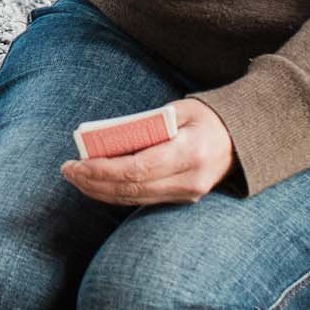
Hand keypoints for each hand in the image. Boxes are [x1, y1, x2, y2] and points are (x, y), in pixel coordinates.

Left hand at [60, 99, 236, 206]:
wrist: (242, 140)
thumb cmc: (207, 118)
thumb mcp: (180, 110)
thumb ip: (147, 124)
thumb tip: (106, 138)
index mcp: (190, 152)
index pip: (138, 168)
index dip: (104, 169)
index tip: (78, 163)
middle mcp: (190, 179)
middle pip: (132, 189)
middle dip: (95, 182)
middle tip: (67, 171)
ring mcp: (188, 193)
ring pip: (135, 199)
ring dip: (101, 190)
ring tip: (75, 177)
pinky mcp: (183, 199)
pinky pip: (143, 200)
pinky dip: (117, 193)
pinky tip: (96, 184)